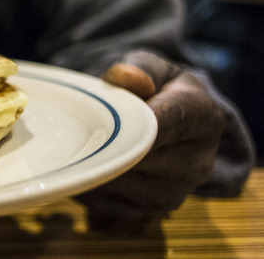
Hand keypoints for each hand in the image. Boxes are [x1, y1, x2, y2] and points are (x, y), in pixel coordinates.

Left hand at [75, 50, 224, 231]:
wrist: (169, 118)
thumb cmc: (156, 87)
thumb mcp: (150, 66)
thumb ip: (139, 68)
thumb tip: (126, 77)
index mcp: (204, 118)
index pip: (165, 124)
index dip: (130, 123)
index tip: (100, 120)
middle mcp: (198, 162)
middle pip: (141, 161)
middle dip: (105, 148)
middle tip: (73, 136)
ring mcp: (178, 191)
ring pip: (126, 189)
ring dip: (95, 172)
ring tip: (74, 152)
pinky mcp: (155, 211)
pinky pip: (116, 209)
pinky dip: (93, 193)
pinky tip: (81, 172)